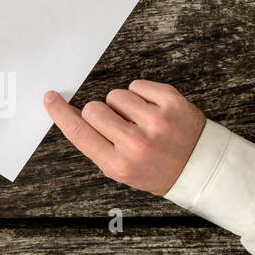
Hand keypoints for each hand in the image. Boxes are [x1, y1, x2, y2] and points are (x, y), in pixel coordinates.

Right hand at [44, 81, 205, 195]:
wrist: (203, 169)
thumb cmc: (157, 169)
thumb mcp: (121, 168)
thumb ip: (94, 143)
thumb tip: (68, 113)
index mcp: (120, 164)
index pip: (78, 131)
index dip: (60, 112)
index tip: (51, 99)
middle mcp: (137, 144)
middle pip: (93, 109)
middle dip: (101, 113)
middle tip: (119, 126)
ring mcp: (156, 122)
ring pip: (115, 95)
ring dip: (123, 105)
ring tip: (141, 121)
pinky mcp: (172, 103)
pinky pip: (137, 85)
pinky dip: (142, 95)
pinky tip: (153, 111)